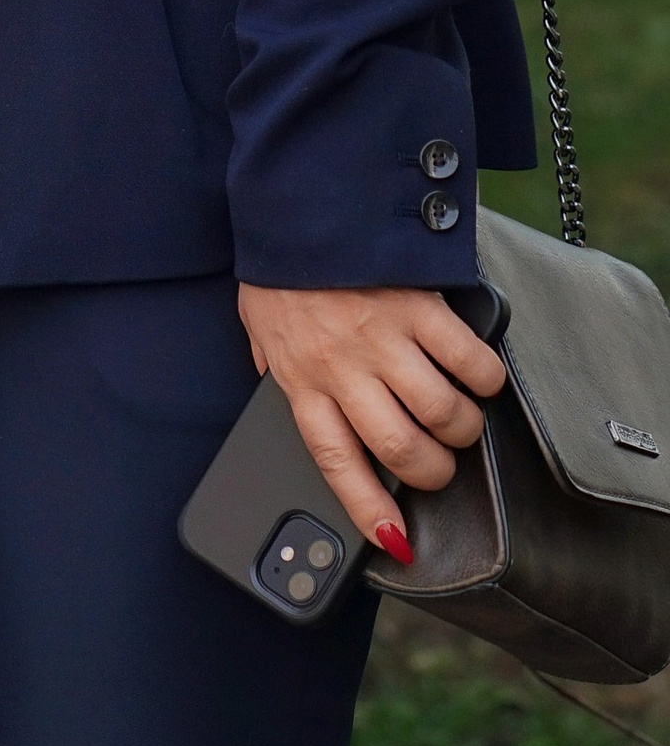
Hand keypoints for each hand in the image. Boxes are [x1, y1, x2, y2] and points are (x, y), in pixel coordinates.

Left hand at [238, 281, 506, 555]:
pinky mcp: (420, 306)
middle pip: (401, 450)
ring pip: (442, 413)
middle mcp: (343, 367)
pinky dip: (484, 379)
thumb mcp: (261, 330)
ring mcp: (384, 338)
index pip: (336, 464)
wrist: (300, 204)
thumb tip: (295, 413)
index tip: (396, 541)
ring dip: (462, 429)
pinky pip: (469, 361)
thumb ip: (279, 374)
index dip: (368, 510)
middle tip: (439, 462)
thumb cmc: (281, 271)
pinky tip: (477, 375)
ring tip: (459, 420)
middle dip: (433, 471)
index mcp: (302, 379)